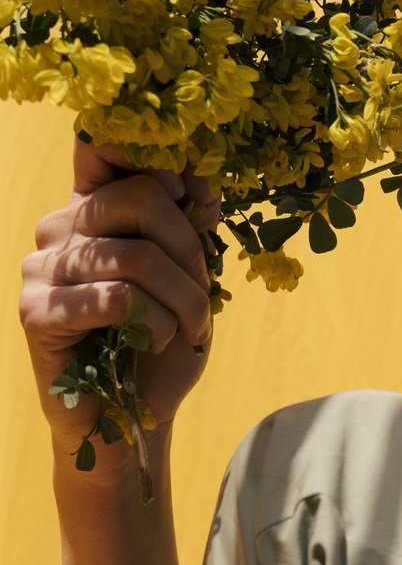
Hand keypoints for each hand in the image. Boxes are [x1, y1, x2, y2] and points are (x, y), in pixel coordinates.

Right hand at [17, 134, 222, 476]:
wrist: (133, 420)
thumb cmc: (162, 343)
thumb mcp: (192, 276)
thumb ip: (191, 222)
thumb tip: (200, 174)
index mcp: (93, 208)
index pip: (104, 145)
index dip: (156, 158)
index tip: (190, 197)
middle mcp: (59, 228)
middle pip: (141, 196)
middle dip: (192, 249)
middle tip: (202, 295)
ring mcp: (41, 269)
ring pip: (137, 255)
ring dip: (185, 298)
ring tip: (190, 328)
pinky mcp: (36, 313)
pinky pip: (116, 298)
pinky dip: (157, 322)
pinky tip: (157, 341)